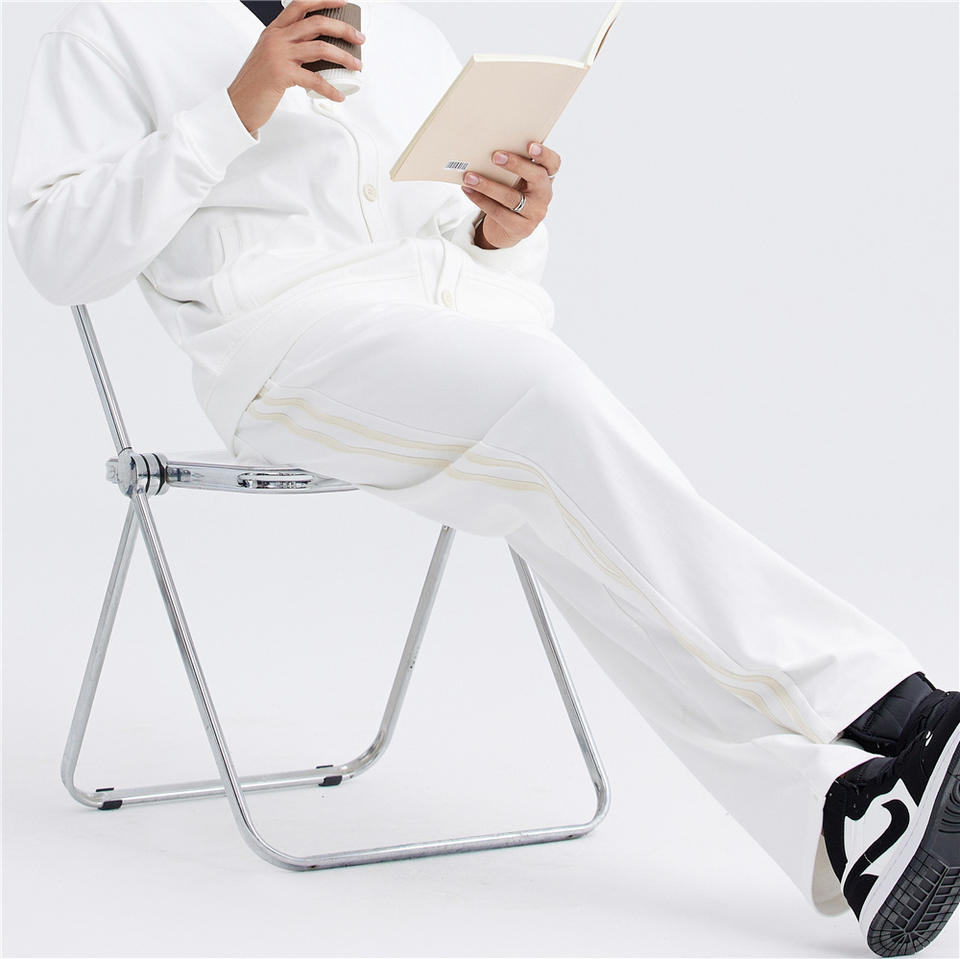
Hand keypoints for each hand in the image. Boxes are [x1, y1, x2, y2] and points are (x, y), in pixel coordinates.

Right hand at [227, 0, 364, 135]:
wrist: (238, 102)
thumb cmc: (257, 83)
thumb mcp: (270, 56)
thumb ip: (289, 48)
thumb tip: (319, 51)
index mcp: (274, 31)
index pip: (300, 5)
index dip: (323, 0)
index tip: (342, 1)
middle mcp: (276, 38)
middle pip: (316, 23)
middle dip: (343, 28)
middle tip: (359, 38)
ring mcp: (278, 55)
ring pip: (320, 48)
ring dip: (344, 57)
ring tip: (357, 65)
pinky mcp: (282, 75)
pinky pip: (314, 80)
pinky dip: (330, 88)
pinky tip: (339, 95)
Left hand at [460, 142, 560, 249]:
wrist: (507, 227)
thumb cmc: (511, 193)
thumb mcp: (516, 179)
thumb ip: (512, 166)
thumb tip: (486, 148)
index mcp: (546, 178)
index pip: (553, 163)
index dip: (544, 154)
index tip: (530, 145)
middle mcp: (545, 195)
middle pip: (536, 177)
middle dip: (516, 164)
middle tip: (495, 156)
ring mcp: (535, 214)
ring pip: (512, 198)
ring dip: (488, 186)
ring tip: (470, 176)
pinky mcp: (521, 228)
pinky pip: (498, 213)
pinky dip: (480, 200)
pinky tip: (468, 190)